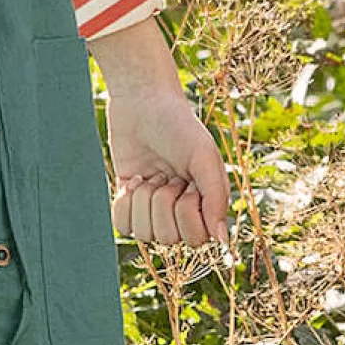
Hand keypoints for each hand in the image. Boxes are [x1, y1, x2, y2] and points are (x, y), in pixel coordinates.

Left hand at [102, 80, 227, 248]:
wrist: (143, 102)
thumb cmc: (180, 127)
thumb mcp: (204, 158)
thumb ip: (216, 199)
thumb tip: (222, 242)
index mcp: (204, 203)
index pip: (196, 239)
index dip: (187, 216)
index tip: (187, 185)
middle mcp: (179, 211)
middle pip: (167, 239)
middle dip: (163, 204)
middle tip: (166, 175)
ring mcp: (152, 208)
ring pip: (143, 235)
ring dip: (143, 202)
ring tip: (150, 176)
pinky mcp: (127, 201)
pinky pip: (122, 227)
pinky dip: (124, 203)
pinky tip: (134, 180)